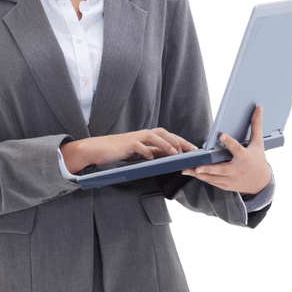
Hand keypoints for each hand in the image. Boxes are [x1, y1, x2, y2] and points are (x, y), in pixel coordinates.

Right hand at [60, 128, 197, 173]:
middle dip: (178, 141)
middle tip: (190, 150)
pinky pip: (138, 146)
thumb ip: (152, 152)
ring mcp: (134, 138)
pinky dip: (145, 151)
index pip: (168, 136)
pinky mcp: (126, 144)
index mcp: (147, 136)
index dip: (181, 141)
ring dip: (165, 144)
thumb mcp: (139, 152)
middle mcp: (143, 134)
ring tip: (175, 153)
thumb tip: (167, 156)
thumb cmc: (119, 151)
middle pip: (164, 133)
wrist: (98, 149)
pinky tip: (151, 157)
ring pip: (154, 136)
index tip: (193, 149)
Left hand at [181, 105, 271, 193]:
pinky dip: (203, 178)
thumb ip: (256, 125)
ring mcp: (232, 180)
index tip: (221, 135)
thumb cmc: (258, 160)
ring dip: (200, 174)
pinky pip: (213, 182)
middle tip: (197, 166)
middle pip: (222, 169)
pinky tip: (192, 173)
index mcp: (245, 158)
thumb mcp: (258, 143)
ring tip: (186, 169)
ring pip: (214, 178)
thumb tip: (259, 107)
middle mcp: (238, 170)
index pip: (236, 149)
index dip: (229, 142)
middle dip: (209, 169)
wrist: (261, 183)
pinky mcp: (226, 186)